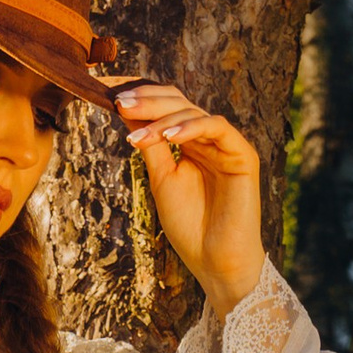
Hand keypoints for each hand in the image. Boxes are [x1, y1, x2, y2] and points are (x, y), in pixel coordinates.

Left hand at [112, 83, 264, 316]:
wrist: (215, 262)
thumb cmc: (190, 227)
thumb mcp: (161, 179)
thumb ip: (149, 144)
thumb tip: (126, 110)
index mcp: (191, 143)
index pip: (166, 107)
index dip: (140, 95)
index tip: (109, 90)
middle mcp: (209, 139)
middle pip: (178, 103)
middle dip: (147, 99)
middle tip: (119, 100)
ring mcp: (227, 145)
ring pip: (194, 112)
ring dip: (161, 116)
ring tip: (134, 124)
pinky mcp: (243, 154)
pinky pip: (217, 128)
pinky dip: (191, 127)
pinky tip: (168, 137)